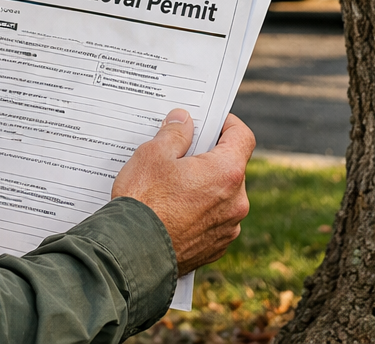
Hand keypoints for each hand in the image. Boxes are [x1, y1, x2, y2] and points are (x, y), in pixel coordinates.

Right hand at [111, 110, 254, 274]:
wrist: (132, 255)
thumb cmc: (143, 201)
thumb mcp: (153, 154)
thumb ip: (175, 133)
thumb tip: (184, 120)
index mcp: (227, 173)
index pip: (242, 137)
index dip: (227, 123)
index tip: (210, 121)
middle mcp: (237, 202)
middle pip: (231, 167)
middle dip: (210, 157)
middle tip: (182, 153)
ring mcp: (228, 228)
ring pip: (223, 196)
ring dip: (205, 186)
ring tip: (172, 185)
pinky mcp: (216, 248)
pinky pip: (213, 220)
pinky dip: (199, 212)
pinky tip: (173, 211)